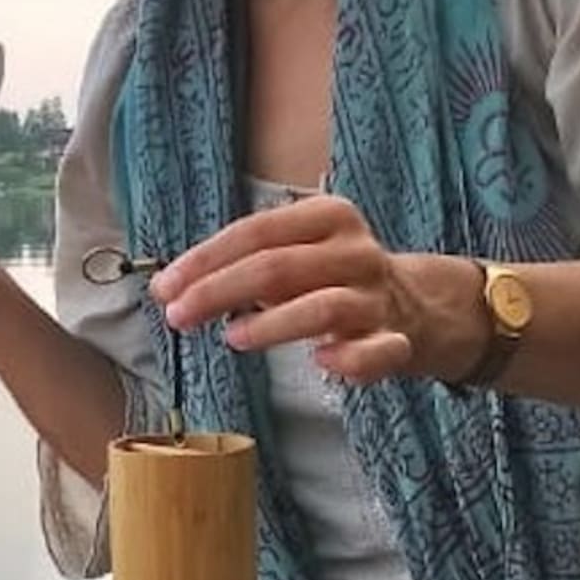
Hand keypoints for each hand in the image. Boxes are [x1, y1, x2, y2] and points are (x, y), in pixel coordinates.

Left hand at [149, 194, 449, 385]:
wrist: (413, 305)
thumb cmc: (328, 276)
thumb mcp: (294, 252)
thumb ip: (240, 264)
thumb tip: (171, 287)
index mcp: (328, 216)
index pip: (257, 231)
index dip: (206, 259)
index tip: (166, 287)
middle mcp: (355, 251)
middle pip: (279, 266)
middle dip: (220, 291)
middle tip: (178, 317)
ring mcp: (376, 297)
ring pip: (323, 307)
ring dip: (273, 324)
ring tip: (233, 338)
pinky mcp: (395, 340)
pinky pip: (376, 351)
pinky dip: (350, 359)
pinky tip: (321, 362)